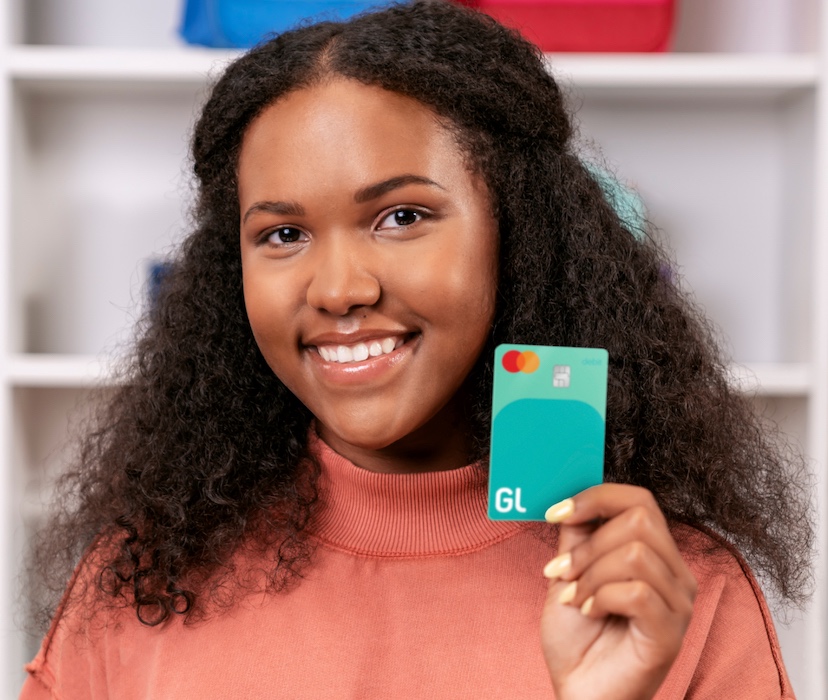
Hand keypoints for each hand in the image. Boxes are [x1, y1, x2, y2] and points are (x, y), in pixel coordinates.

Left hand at [540, 484, 696, 699]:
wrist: (579, 694)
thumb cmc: (577, 638)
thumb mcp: (570, 573)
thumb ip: (576, 536)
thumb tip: (570, 496)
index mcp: (656, 555)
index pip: (640, 500)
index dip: (596, 497)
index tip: (555, 513)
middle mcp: (676, 575)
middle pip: (640, 518)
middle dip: (588, 542)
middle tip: (561, 571)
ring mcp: (678, 605)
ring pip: (635, 553)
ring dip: (590, 573)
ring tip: (574, 597)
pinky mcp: (670, 634)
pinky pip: (637, 592)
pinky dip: (601, 597)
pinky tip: (589, 613)